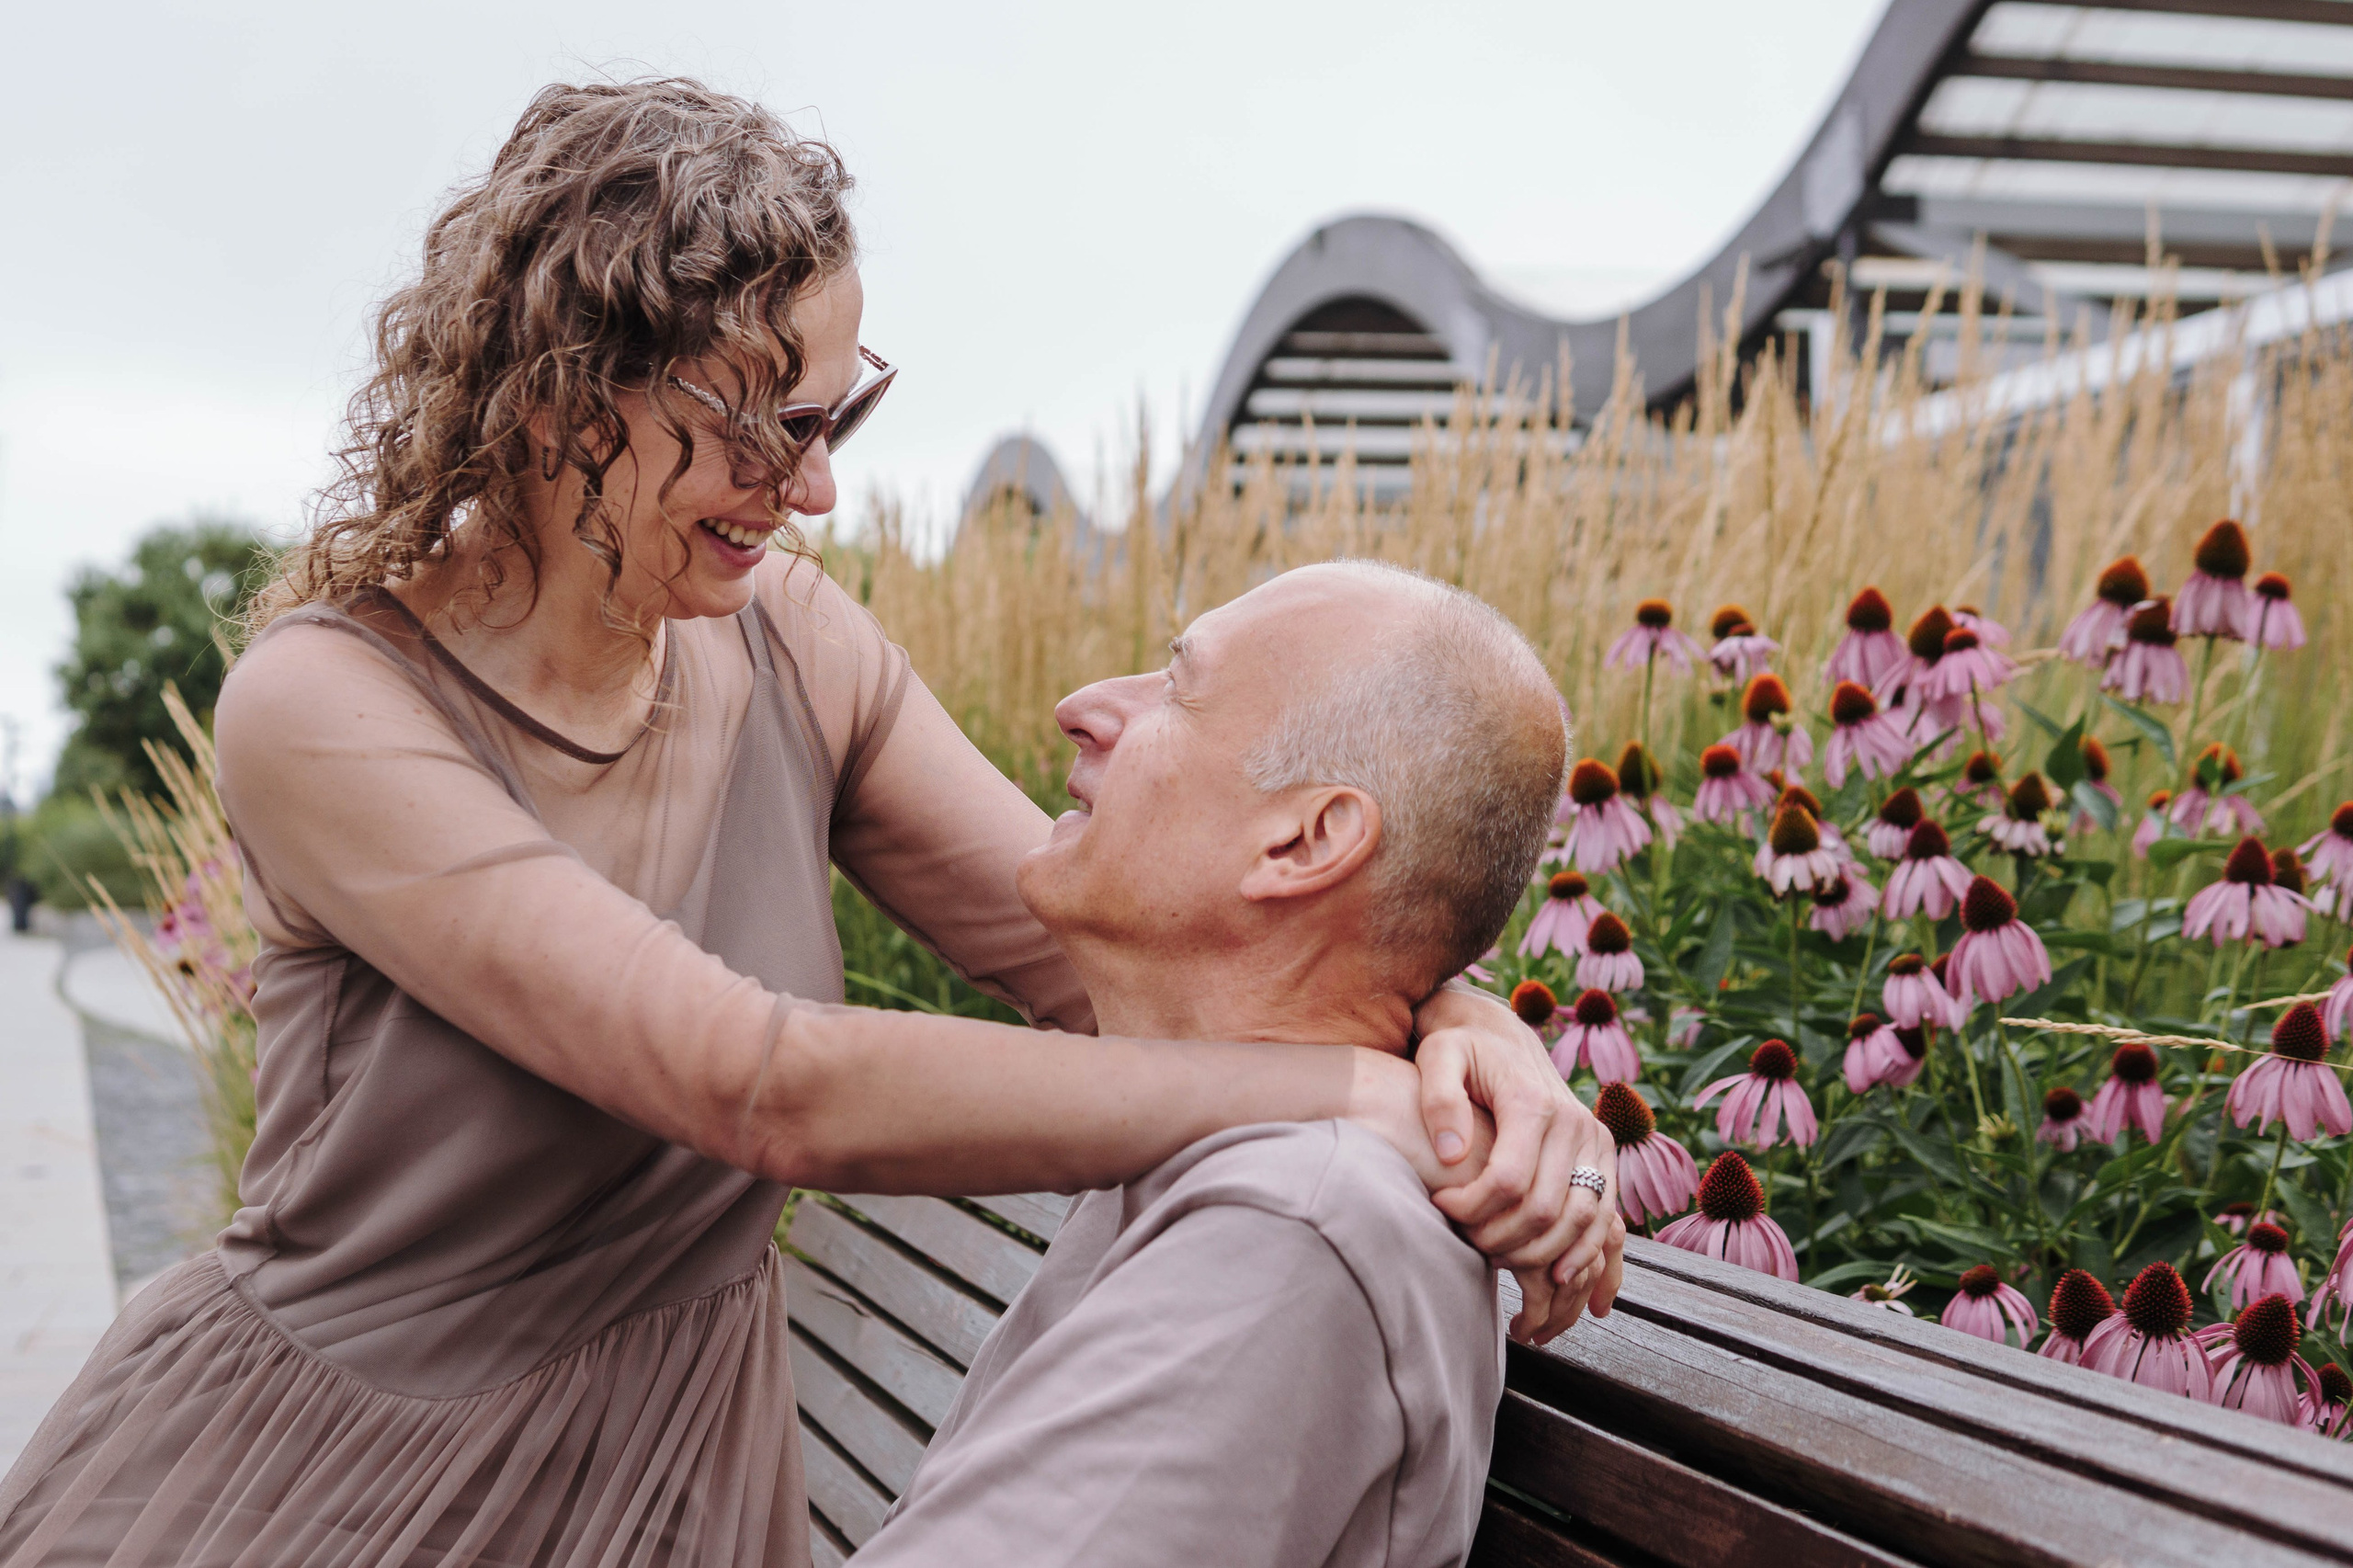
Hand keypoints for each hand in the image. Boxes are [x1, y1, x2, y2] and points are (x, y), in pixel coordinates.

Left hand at [1411, 982, 1624, 1343]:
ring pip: (1581, 1222)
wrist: (1502, 1036)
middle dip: (1500, 1238)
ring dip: (1540, 1255)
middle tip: (1463, 1239)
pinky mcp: (1604, 1158)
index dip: (1471, 1208)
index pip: (1508, 1181)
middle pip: (1545, 1209)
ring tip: (1494, 1257)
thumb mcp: (1437, 1056)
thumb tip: (1451, 1154)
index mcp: (1533, 1102)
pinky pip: (1605, 1219)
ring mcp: (1596, 1142)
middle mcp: (1574, 1123)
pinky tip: (1554, 1277)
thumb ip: (1438, 1098)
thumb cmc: (1460, 1049)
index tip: (1438, 1206)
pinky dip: (1585, 1254)